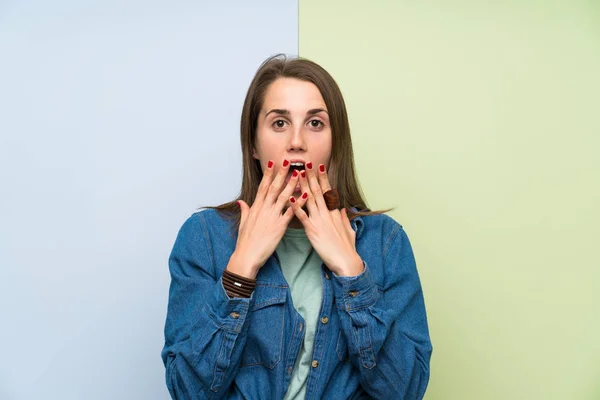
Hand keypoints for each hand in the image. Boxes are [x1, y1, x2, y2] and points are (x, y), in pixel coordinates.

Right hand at [229, 159, 299, 278]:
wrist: (247, 256)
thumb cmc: (245, 242)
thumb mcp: (243, 223)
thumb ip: (244, 211)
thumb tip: (241, 201)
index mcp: (256, 207)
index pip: (263, 187)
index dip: (269, 174)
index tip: (273, 163)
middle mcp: (264, 209)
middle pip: (274, 188)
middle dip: (281, 174)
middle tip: (289, 161)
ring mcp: (272, 217)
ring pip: (283, 197)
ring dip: (292, 184)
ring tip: (300, 174)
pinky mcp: (279, 227)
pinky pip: (290, 213)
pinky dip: (298, 203)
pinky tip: (306, 196)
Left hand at [289, 162, 363, 276]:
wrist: (346, 261)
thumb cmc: (347, 249)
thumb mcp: (348, 231)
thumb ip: (344, 218)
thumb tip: (343, 209)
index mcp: (335, 213)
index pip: (328, 192)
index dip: (323, 178)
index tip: (319, 167)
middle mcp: (327, 214)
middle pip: (318, 191)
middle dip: (311, 176)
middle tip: (305, 163)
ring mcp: (320, 221)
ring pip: (310, 199)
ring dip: (303, 186)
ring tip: (297, 174)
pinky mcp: (313, 230)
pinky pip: (303, 216)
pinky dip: (296, 207)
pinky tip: (290, 198)